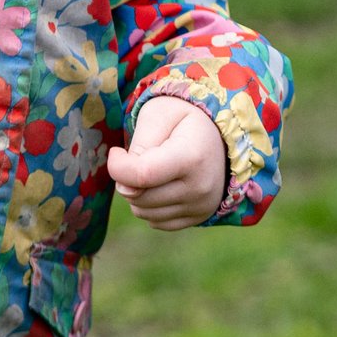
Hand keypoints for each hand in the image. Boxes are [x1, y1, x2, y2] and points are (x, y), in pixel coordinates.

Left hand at [105, 96, 226, 230]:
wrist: (219, 135)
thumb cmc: (181, 120)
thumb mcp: (159, 114)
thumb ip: (139, 145)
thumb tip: (124, 186)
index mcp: (191, 157)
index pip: (141, 175)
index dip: (118, 166)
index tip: (117, 152)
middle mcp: (200, 187)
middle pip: (139, 196)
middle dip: (127, 179)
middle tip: (138, 159)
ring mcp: (201, 206)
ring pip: (143, 212)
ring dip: (136, 194)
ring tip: (151, 171)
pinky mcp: (199, 218)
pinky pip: (155, 222)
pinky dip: (149, 206)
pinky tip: (160, 186)